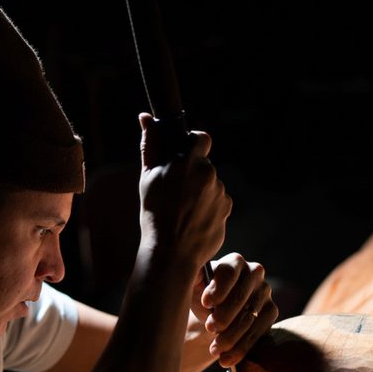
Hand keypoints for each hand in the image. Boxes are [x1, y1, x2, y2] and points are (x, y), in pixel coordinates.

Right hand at [137, 113, 231, 272]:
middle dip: (194, 173)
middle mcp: (208, 173)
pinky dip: (208, 207)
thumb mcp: (147, 179)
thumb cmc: (154, 215)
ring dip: (201, 191)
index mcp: (188, 161)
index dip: (194, 143)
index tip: (185, 154)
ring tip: (183, 210)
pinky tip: (193, 219)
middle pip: (205, 164)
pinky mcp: (227, 208)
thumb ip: (150, 145)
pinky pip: (218, 201)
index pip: (201, 138)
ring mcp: (220, 192)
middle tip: (177, 192)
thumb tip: (146, 118)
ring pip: (211, 184)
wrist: (171, 253)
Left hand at [191, 253, 278, 366]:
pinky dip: (241, 348)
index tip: (206, 303)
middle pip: (241, 296)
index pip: (229, 272)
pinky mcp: (271, 311)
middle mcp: (254, 273)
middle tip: (209, 328)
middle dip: (224, 316)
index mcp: (234, 262)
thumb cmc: (201, 295)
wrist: (213, 313)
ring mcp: (265, 292)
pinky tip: (226, 359)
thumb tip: (194, 275)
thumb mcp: (192, 287)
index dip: (218, 288)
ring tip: (214, 349)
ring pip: (249, 318)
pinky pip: (258, 332)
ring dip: (231, 337)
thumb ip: (192, 279)